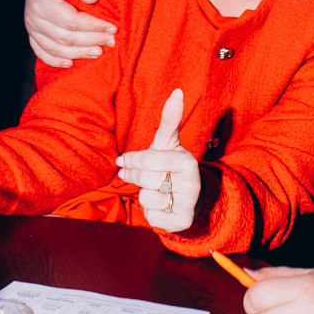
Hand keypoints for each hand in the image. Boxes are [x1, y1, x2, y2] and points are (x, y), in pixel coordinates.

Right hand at [25, 0, 115, 66]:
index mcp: (42, 1)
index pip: (70, 22)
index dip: (93, 27)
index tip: (113, 28)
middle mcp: (33, 16)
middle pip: (64, 38)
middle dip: (90, 41)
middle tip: (112, 41)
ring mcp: (31, 26)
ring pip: (55, 49)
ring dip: (78, 53)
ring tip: (99, 52)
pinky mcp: (33, 32)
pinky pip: (41, 51)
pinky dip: (55, 60)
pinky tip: (70, 63)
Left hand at [117, 89, 201, 232]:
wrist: (189, 197)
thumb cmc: (171, 166)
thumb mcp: (168, 143)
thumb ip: (170, 119)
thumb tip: (177, 91)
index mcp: (186, 161)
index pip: (149, 160)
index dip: (132, 161)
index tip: (122, 161)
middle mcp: (191, 184)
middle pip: (145, 179)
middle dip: (136, 177)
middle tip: (134, 175)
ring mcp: (187, 204)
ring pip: (146, 199)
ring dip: (145, 195)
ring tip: (157, 190)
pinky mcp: (181, 222)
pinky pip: (151, 217)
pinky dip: (151, 211)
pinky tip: (161, 204)